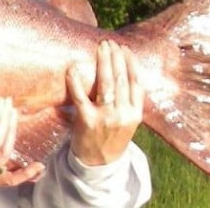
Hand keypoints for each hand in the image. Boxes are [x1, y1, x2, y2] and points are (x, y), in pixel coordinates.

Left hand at [65, 40, 143, 165]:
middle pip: (122, 80)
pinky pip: (80, 96)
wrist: (98, 164)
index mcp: (135, 114)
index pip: (136, 83)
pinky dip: (76, 80)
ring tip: (101, 48)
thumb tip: (124, 71)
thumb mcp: (128, 121)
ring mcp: (105, 117)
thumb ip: (128, 102)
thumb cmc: (111, 137)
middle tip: (109, 43)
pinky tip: (73, 67)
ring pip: (107, 84)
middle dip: (116, 58)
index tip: (125, 49)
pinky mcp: (86, 120)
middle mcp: (123, 115)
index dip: (131, 64)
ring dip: (104, 63)